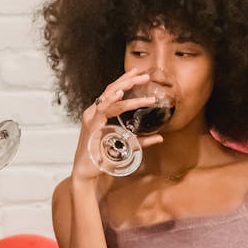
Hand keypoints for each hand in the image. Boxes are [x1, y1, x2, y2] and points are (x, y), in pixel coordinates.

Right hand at [71, 69, 163, 188]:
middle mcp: (93, 112)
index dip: (124, 81)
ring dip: (125, 88)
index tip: (138, 73)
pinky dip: (112, 100)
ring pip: (109, 96)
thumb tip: (160, 137)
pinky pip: (102, 109)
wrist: (87, 174)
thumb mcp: (126, 147)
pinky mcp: (92, 125)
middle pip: (111, 90)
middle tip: (144, 74)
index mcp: (99, 114)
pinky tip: (120, 94)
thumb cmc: (102, 160)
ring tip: (139, 80)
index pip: (112, 92)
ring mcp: (91, 117)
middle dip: (128, 80)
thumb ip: (141, 141)